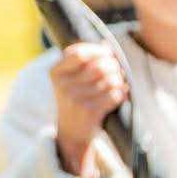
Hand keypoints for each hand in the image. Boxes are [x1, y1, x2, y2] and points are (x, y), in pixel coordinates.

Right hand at [50, 42, 128, 176]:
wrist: (71, 133)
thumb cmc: (75, 99)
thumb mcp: (71, 80)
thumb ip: (86, 62)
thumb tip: (106, 44)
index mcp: (55, 73)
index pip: (79, 53)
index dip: (97, 51)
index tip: (107, 54)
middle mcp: (62, 85)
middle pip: (99, 66)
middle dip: (113, 66)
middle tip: (117, 71)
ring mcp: (75, 99)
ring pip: (109, 79)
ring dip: (119, 81)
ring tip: (118, 84)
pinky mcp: (89, 111)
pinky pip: (114, 94)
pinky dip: (121, 94)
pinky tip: (119, 95)